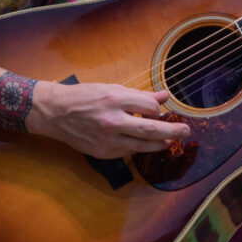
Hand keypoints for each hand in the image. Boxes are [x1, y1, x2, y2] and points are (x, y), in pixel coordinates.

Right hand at [27, 81, 188, 157]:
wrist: (55, 112)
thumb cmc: (84, 96)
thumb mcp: (111, 88)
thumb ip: (139, 95)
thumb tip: (165, 96)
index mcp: (115, 99)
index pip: (150, 107)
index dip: (158, 109)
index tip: (159, 109)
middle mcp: (113, 120)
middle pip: (152, 129)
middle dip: (173, 131)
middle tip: (186, 132)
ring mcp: (108, 139)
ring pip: (143, 145)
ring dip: (160, 143)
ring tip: (169, 141)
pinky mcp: (103, 153)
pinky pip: (129, 151)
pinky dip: (139, 147)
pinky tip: (144, 143)